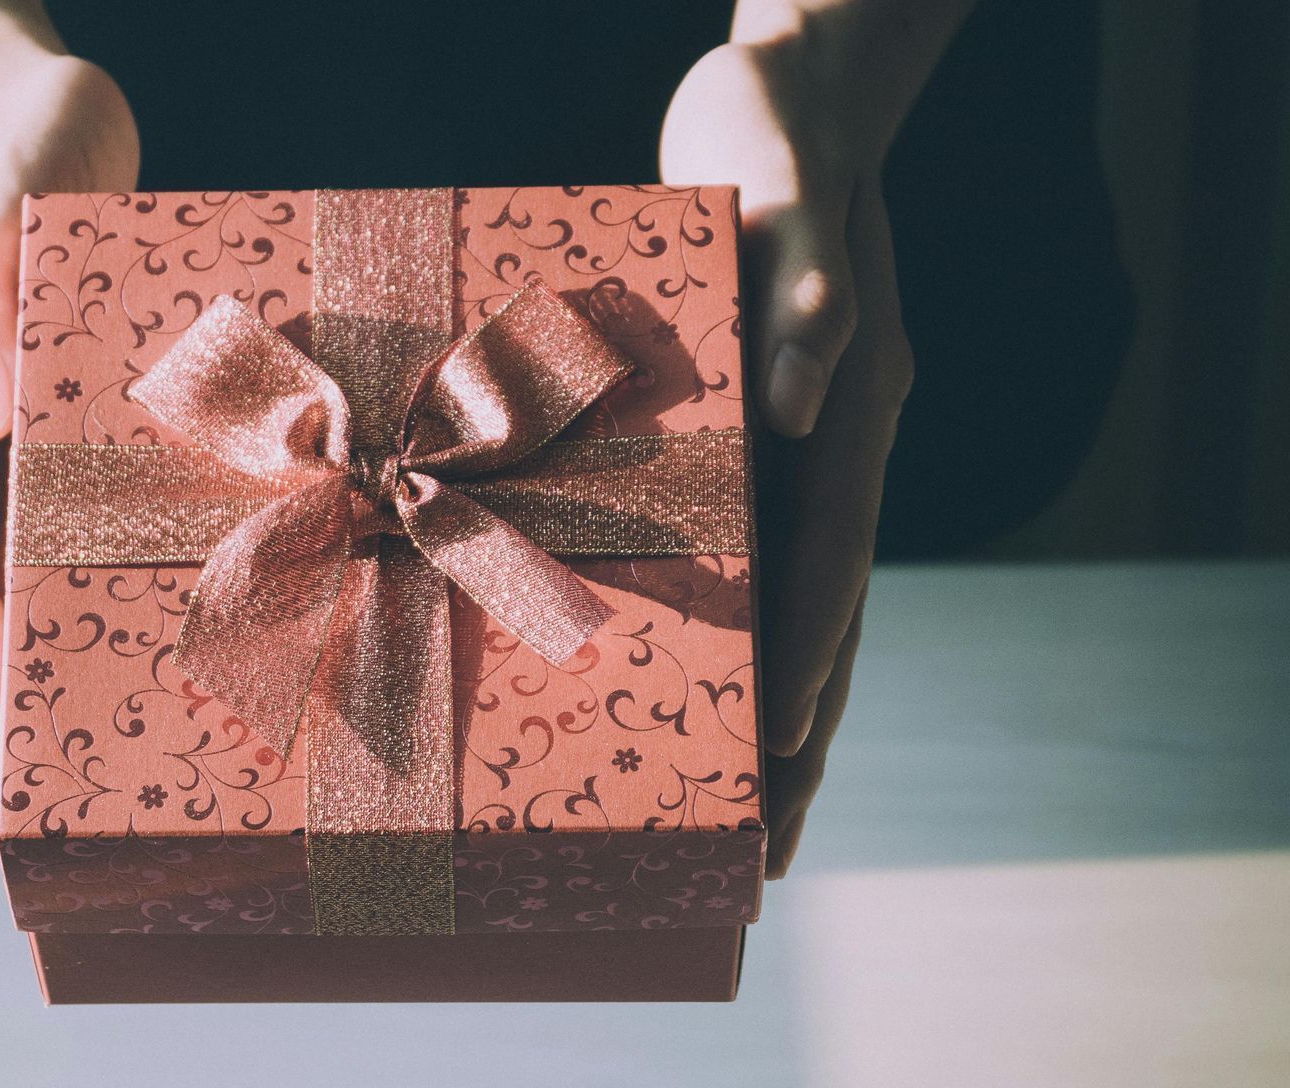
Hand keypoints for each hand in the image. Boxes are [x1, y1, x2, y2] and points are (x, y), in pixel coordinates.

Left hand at [661, 41, 915, 876]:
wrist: (780, 101)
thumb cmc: (774, 127)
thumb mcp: (782, 180)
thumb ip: (808, 281)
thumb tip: (814, 400)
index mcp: (848, 407)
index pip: (836, 560)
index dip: (812, 662)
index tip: (787, 763)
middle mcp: (832, 448)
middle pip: (824, 617)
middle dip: (797, 741)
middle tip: (767, 859)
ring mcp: (797, 453)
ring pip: (789, 607)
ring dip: (769, 719)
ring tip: (740, 826)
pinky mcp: (749, 440)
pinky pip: (744, 556)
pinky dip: (728, 640)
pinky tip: (690, 695)